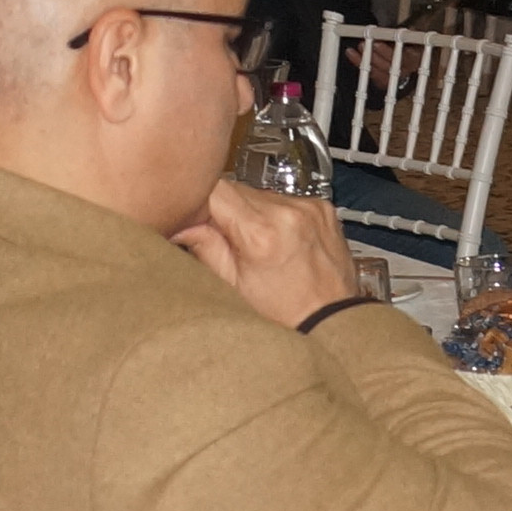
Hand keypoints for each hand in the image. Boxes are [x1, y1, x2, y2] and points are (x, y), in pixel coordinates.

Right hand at [174, 177, 360, 321]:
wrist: (332, 321)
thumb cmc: (284, 315)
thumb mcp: (232, 287)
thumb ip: (203, 247)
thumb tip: (178, 222)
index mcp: (262, 232)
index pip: (214, 188)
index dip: (198, 203)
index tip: (193, 220)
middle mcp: (289, 213)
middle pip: (236, 188)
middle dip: (223, 211)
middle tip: (227, 243)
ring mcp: (310, 208)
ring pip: (260, 193)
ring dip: (250, 213)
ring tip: (256, 247)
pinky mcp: (323, 208)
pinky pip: (285, 200)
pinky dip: (275, 216)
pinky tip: (278, 242)